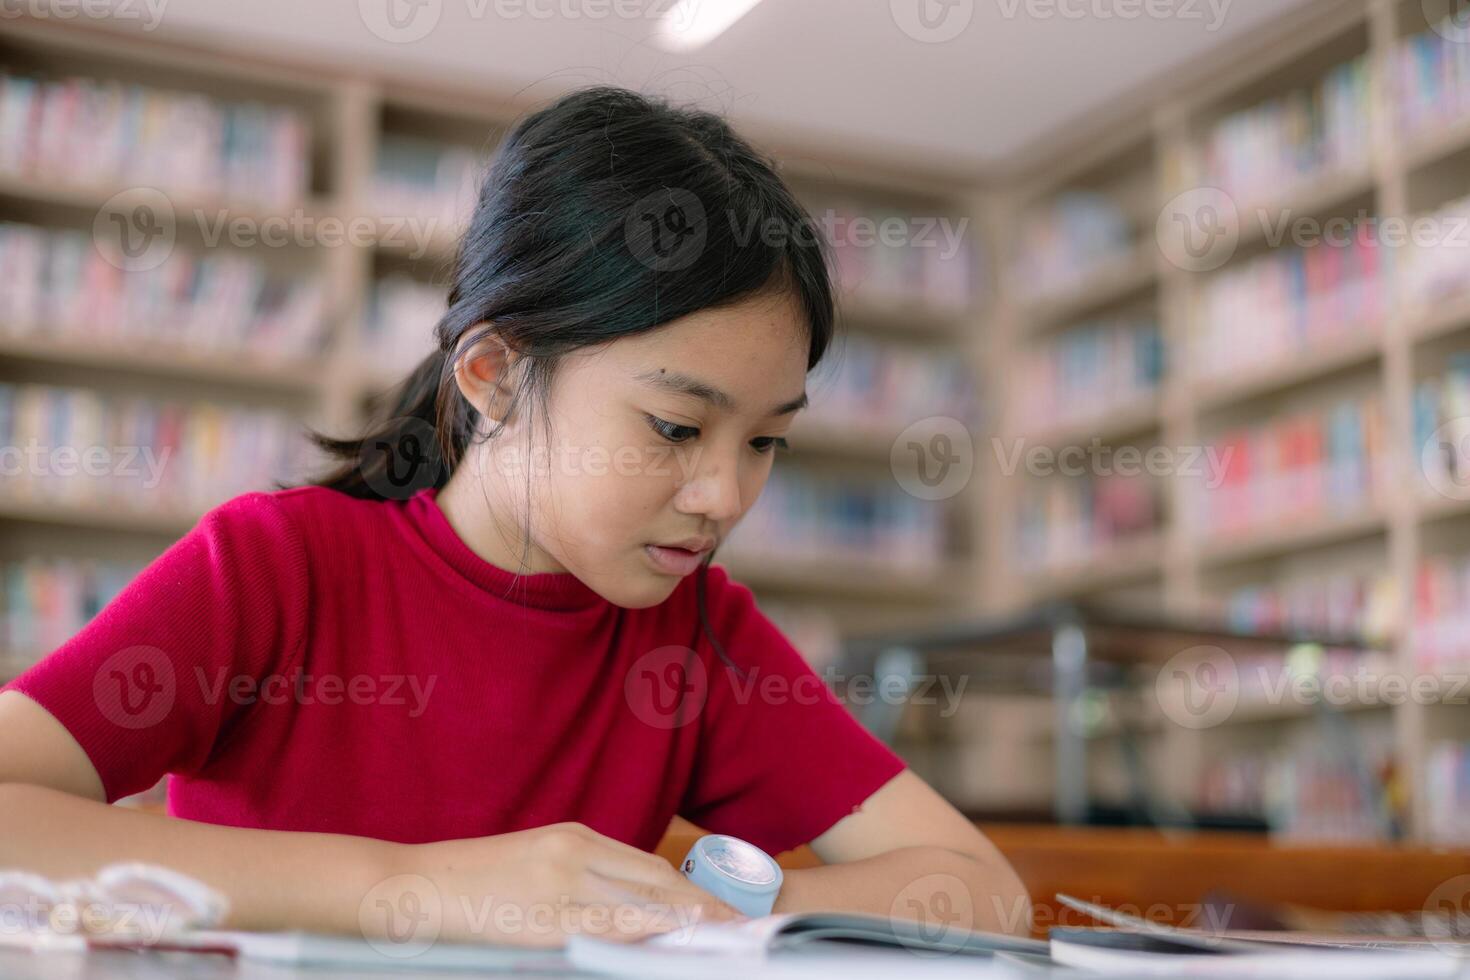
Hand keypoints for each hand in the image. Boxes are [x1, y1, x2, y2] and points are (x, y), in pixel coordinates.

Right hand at [374, 821, 745, 947]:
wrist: (407, 886)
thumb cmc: (465, 882)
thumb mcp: (529, 865)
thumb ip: (577, 879)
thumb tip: (625, 909)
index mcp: (573, 836)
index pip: (648, 866)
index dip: (687, 891)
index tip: (717, 910)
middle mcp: (575, 852)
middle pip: (656, 880)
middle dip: (701, 907)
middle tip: (738, 926)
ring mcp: (561, 884)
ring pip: (642, 903)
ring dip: (688, 922)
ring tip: (724, 939)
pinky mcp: (543, 918)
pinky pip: (608, 927)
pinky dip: (647, 933)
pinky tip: (674, 942)